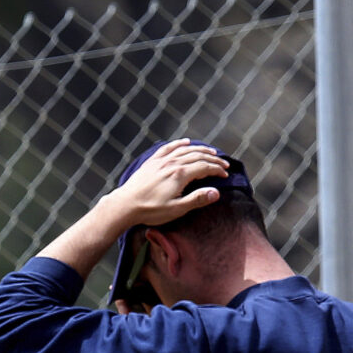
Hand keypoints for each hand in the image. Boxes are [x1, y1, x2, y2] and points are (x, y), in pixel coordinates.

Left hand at [99, 139, 227, 229]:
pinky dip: (179, 143)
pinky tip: (185, 142)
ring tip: (211, 152)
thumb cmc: (151, 210)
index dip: (217, 169)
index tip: (225, 174)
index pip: (204, 167)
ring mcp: (161, 161)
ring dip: (200, 149)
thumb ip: (197, 199)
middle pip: (197, 156)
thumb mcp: (177, 209)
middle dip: (213, 159)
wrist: (126, 204)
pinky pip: (168, 148)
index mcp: (180, 174)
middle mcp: (172, 163)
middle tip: (224, 164)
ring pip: (185, 150)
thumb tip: (216, 192)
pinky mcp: (152, 161)